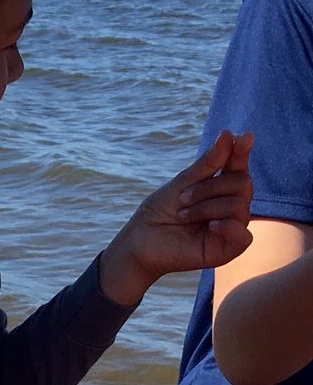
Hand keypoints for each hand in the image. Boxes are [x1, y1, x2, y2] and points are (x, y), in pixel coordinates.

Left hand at [101, 131, 254, 308]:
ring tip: (183, 215)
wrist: (140, 241)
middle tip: (182, 199)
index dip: (242, 152)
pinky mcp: (227, 250)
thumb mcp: (183, 182)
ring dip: (207, 207)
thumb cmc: (160, 211)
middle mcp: (230, 207)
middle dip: (210, 187)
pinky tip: (211, 226)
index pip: (239, 167)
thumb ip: (208, 163)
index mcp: (221, 188)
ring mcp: (230, 228)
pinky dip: (228, 226)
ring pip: (239, 205)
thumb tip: (229, 134)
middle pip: (243, 183)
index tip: (243, 138)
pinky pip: (244, 236)